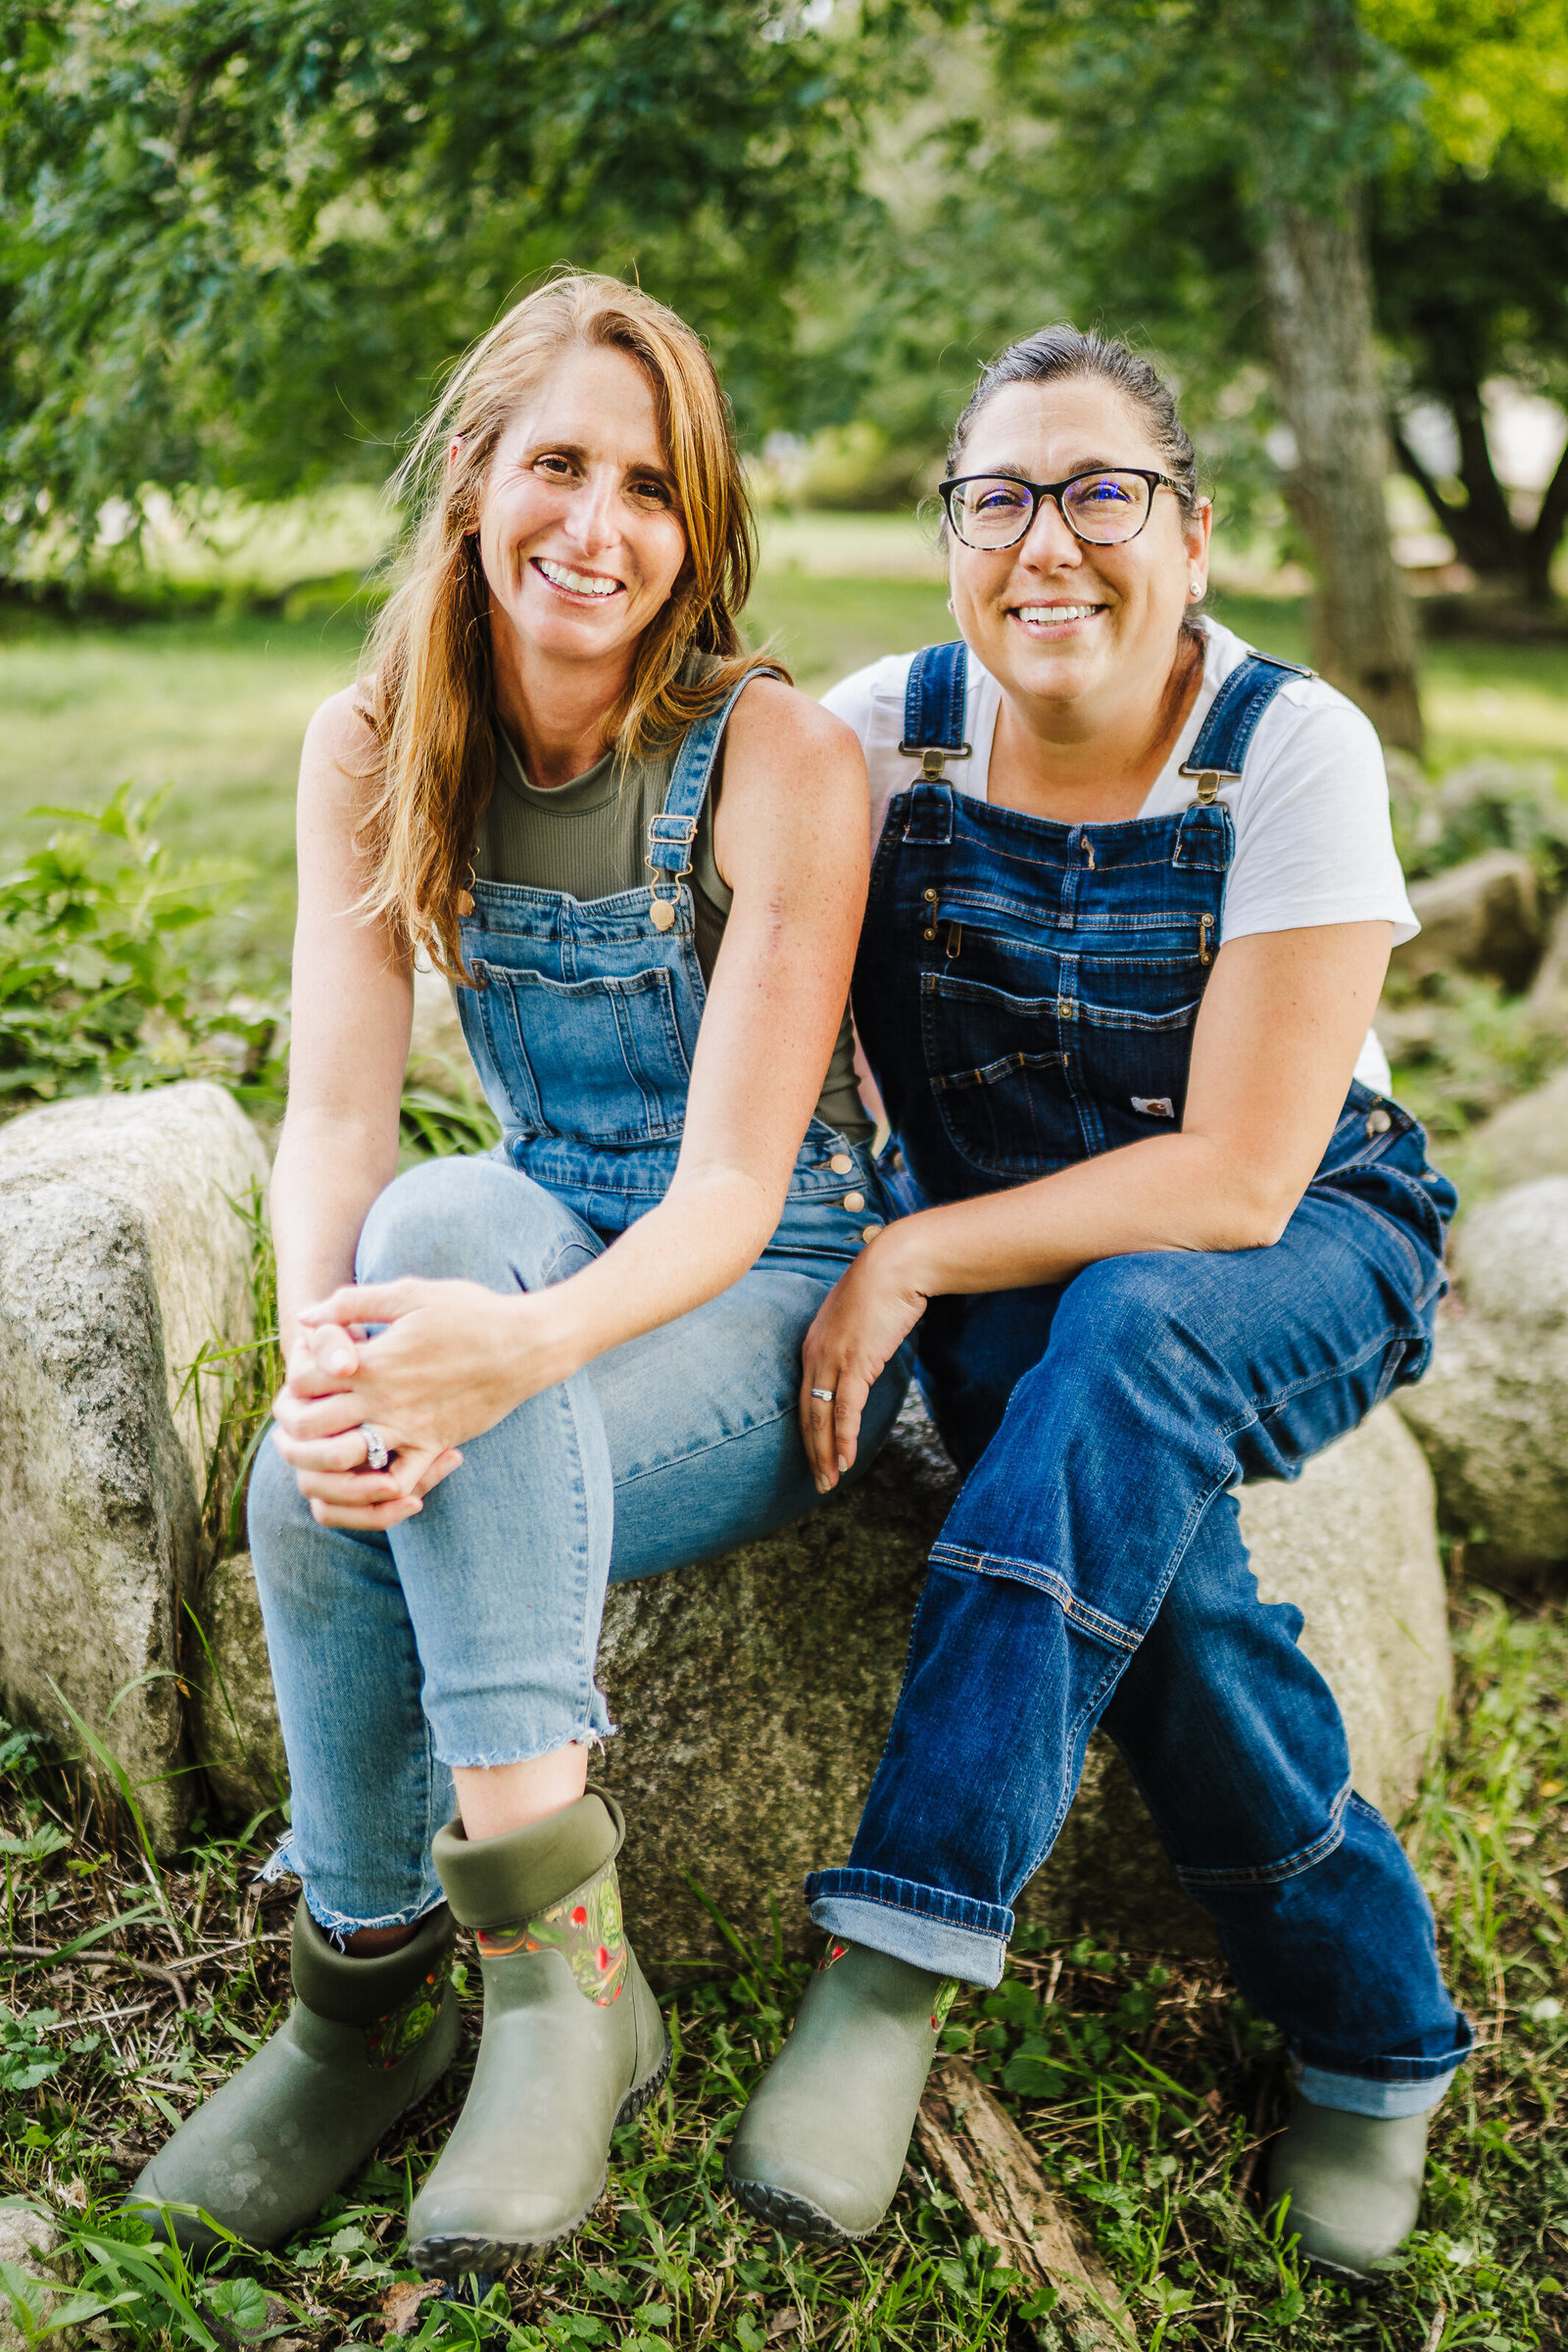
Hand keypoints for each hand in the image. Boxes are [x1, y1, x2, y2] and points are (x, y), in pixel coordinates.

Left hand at [270, 1277, 566, 1530]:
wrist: (527, 1345)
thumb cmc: (470, 1312)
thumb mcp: (411, 1293)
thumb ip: (354, 1303)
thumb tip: (305, 1317)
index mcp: (372, 1361)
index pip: (304, 1380)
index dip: (294, 1375)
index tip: (304, 1370)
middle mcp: (383, 1399)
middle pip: (310, 1425)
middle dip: (293, 1422)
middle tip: (298, 1414)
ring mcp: (408, 1428)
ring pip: (344, 1460)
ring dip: (323, 1459)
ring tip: (322, 1446)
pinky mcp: (434, 1445)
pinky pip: (398, 1481)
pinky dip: (378, 1486)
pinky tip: (371, 1472)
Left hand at [799, 1231, 926, 1492]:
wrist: (896, 1264)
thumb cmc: (883, 1288)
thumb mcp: (859, 1320)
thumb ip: (853, 1343)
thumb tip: (862, 1360)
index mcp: (813, 1344)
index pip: (804, 1397)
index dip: (808, 1430)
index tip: (815, 1454)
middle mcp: (815, 1354)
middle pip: (807, 1413)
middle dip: (812, 1451)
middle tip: (819, 1481)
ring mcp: (832, 1359)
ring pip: (822, 1417)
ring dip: (826, 1453)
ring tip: (830, 1481)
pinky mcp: (855, 1362)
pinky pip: (845, 1410)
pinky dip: (844, 1438)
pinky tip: (846, 1459)